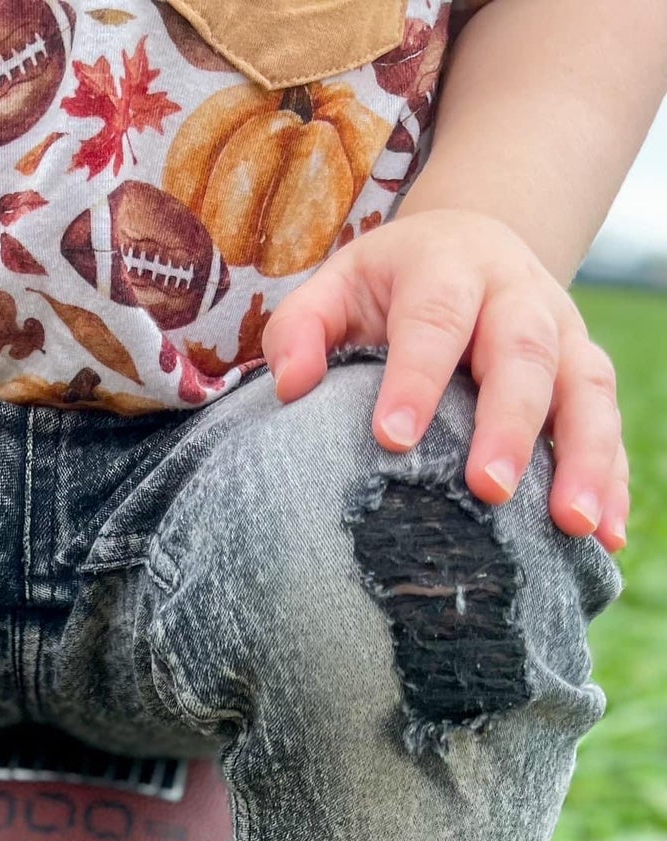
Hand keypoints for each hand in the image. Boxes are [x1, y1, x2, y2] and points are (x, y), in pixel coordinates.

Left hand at [261, 209, 626, 551]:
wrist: (470, 241)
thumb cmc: (388, 284)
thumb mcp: (336, 285)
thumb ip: (301, 328)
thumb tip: (291, 387)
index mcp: (447, 267)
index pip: (433, 320)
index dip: (416, 378)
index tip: (393, 439)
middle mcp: (517, 294)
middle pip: (523, 354)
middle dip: (509, 425)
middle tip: (488, 489)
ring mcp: (563, 331)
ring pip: (584, 388)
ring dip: (582, 457)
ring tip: (570, 525)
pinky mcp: (586, 370)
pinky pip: (609, 422)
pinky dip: (611, 478)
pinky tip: (605, 535)